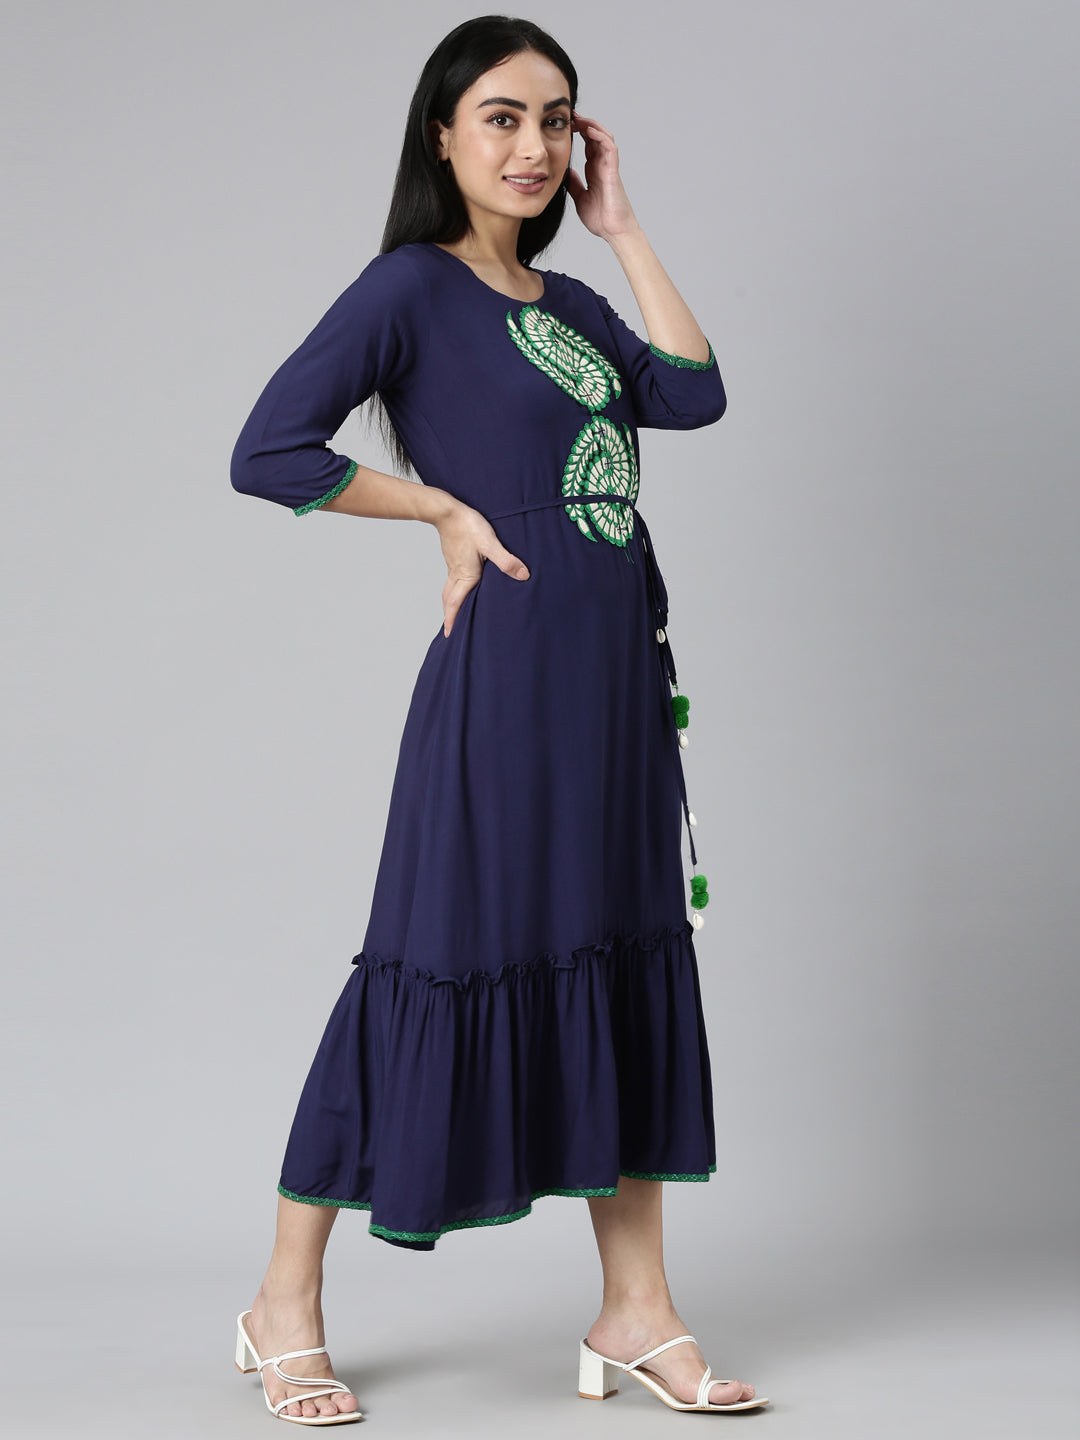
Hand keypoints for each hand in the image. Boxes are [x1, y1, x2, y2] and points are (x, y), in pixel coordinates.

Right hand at [434, 500, 529, 635]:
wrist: (447, 510)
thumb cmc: (468, 525)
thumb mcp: (491, 543)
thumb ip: (506, 560)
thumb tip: (523, 575)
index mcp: (465, 575)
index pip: (455, 603)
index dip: (452, 620)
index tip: (448, 635)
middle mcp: (457, 573)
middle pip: (449, 600)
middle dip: (449, 616)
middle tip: (450, 630)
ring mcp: (453, 566)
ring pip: (449, 590)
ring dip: (450, 604)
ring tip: (454, 613)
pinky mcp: (454, 558)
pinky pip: (452, 580)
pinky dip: (453, 590)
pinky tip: (462, 586)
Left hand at [565, 110, 641, 241]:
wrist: (613, 231)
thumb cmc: (600, 218)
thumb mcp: (580, 197)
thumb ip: (574, 184)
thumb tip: (565, 173)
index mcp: (594, 170)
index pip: (587, 144)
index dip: (578, 132)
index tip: (565, 125)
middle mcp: (602, 165)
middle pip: (595, 136)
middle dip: (583, 123)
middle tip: (570, 115)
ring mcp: (609, 166)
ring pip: (603, 137)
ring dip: (592, 125)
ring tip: (579, 118)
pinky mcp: (613, 171)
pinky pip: (610, 148)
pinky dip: (601, 136)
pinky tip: (590, 130)